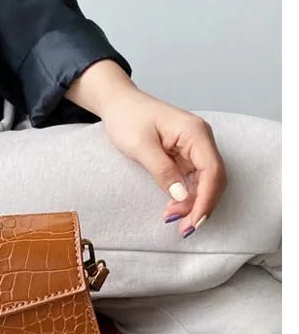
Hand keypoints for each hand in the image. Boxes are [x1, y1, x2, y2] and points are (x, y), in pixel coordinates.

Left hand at [66, 60, 226, 236]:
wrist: (118, 104)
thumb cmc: (127, 118)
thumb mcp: (141, 146)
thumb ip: (162, 171)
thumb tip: (181, 197)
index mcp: (194, 132)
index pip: (212, 170)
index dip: (206, 199)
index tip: (193, 221)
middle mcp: (200, 139)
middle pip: (213, 179)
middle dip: (201, 206)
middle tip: (183, 229)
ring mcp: (194, 148)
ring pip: (205, 182)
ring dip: (194, 204)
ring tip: (176, 222)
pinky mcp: (185, 155)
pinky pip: (194, 180)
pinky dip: (188, 196)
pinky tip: (176, 209)